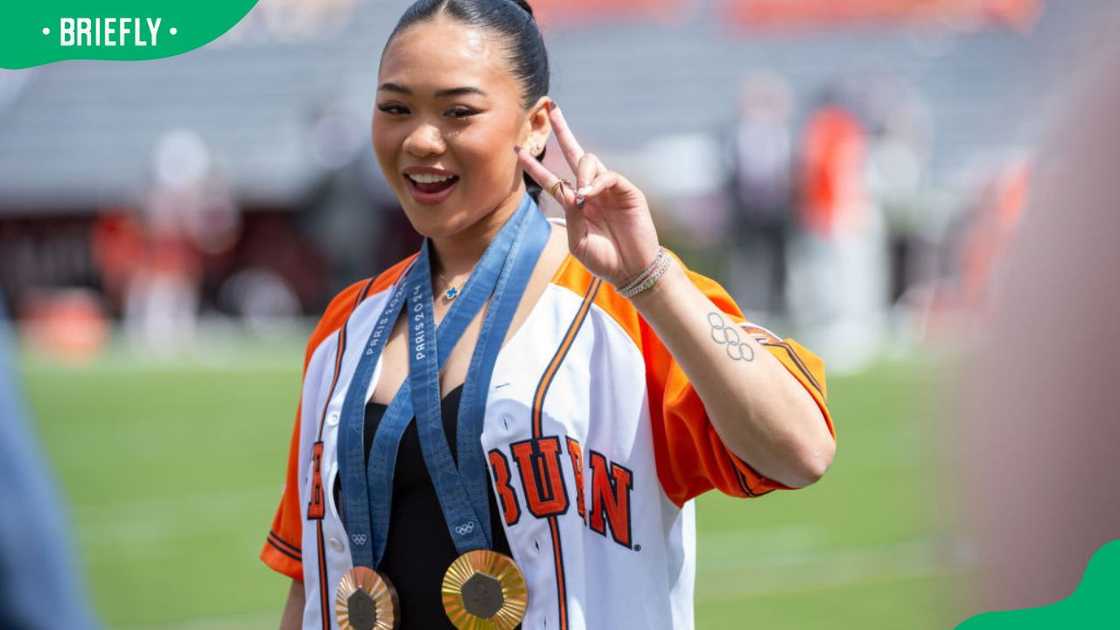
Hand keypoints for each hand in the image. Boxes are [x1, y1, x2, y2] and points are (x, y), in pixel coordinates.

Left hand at [516, 104, 661, 287]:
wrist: (631, 270)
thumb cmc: (604, 260)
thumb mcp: (577, 241)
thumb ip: (571, 215)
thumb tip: (573, 190)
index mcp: (576, 204)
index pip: (552, 179)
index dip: (534, 166)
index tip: (517, 150)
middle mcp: (591, 191)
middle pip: (574, 153)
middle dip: (562, 130)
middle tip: (550, 108)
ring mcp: (609, 189)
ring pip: (589, 161)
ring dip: (582, 173)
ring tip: (583, 196)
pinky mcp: (627, 191)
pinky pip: (609, 175)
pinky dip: (597, 182)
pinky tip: (590, 195)